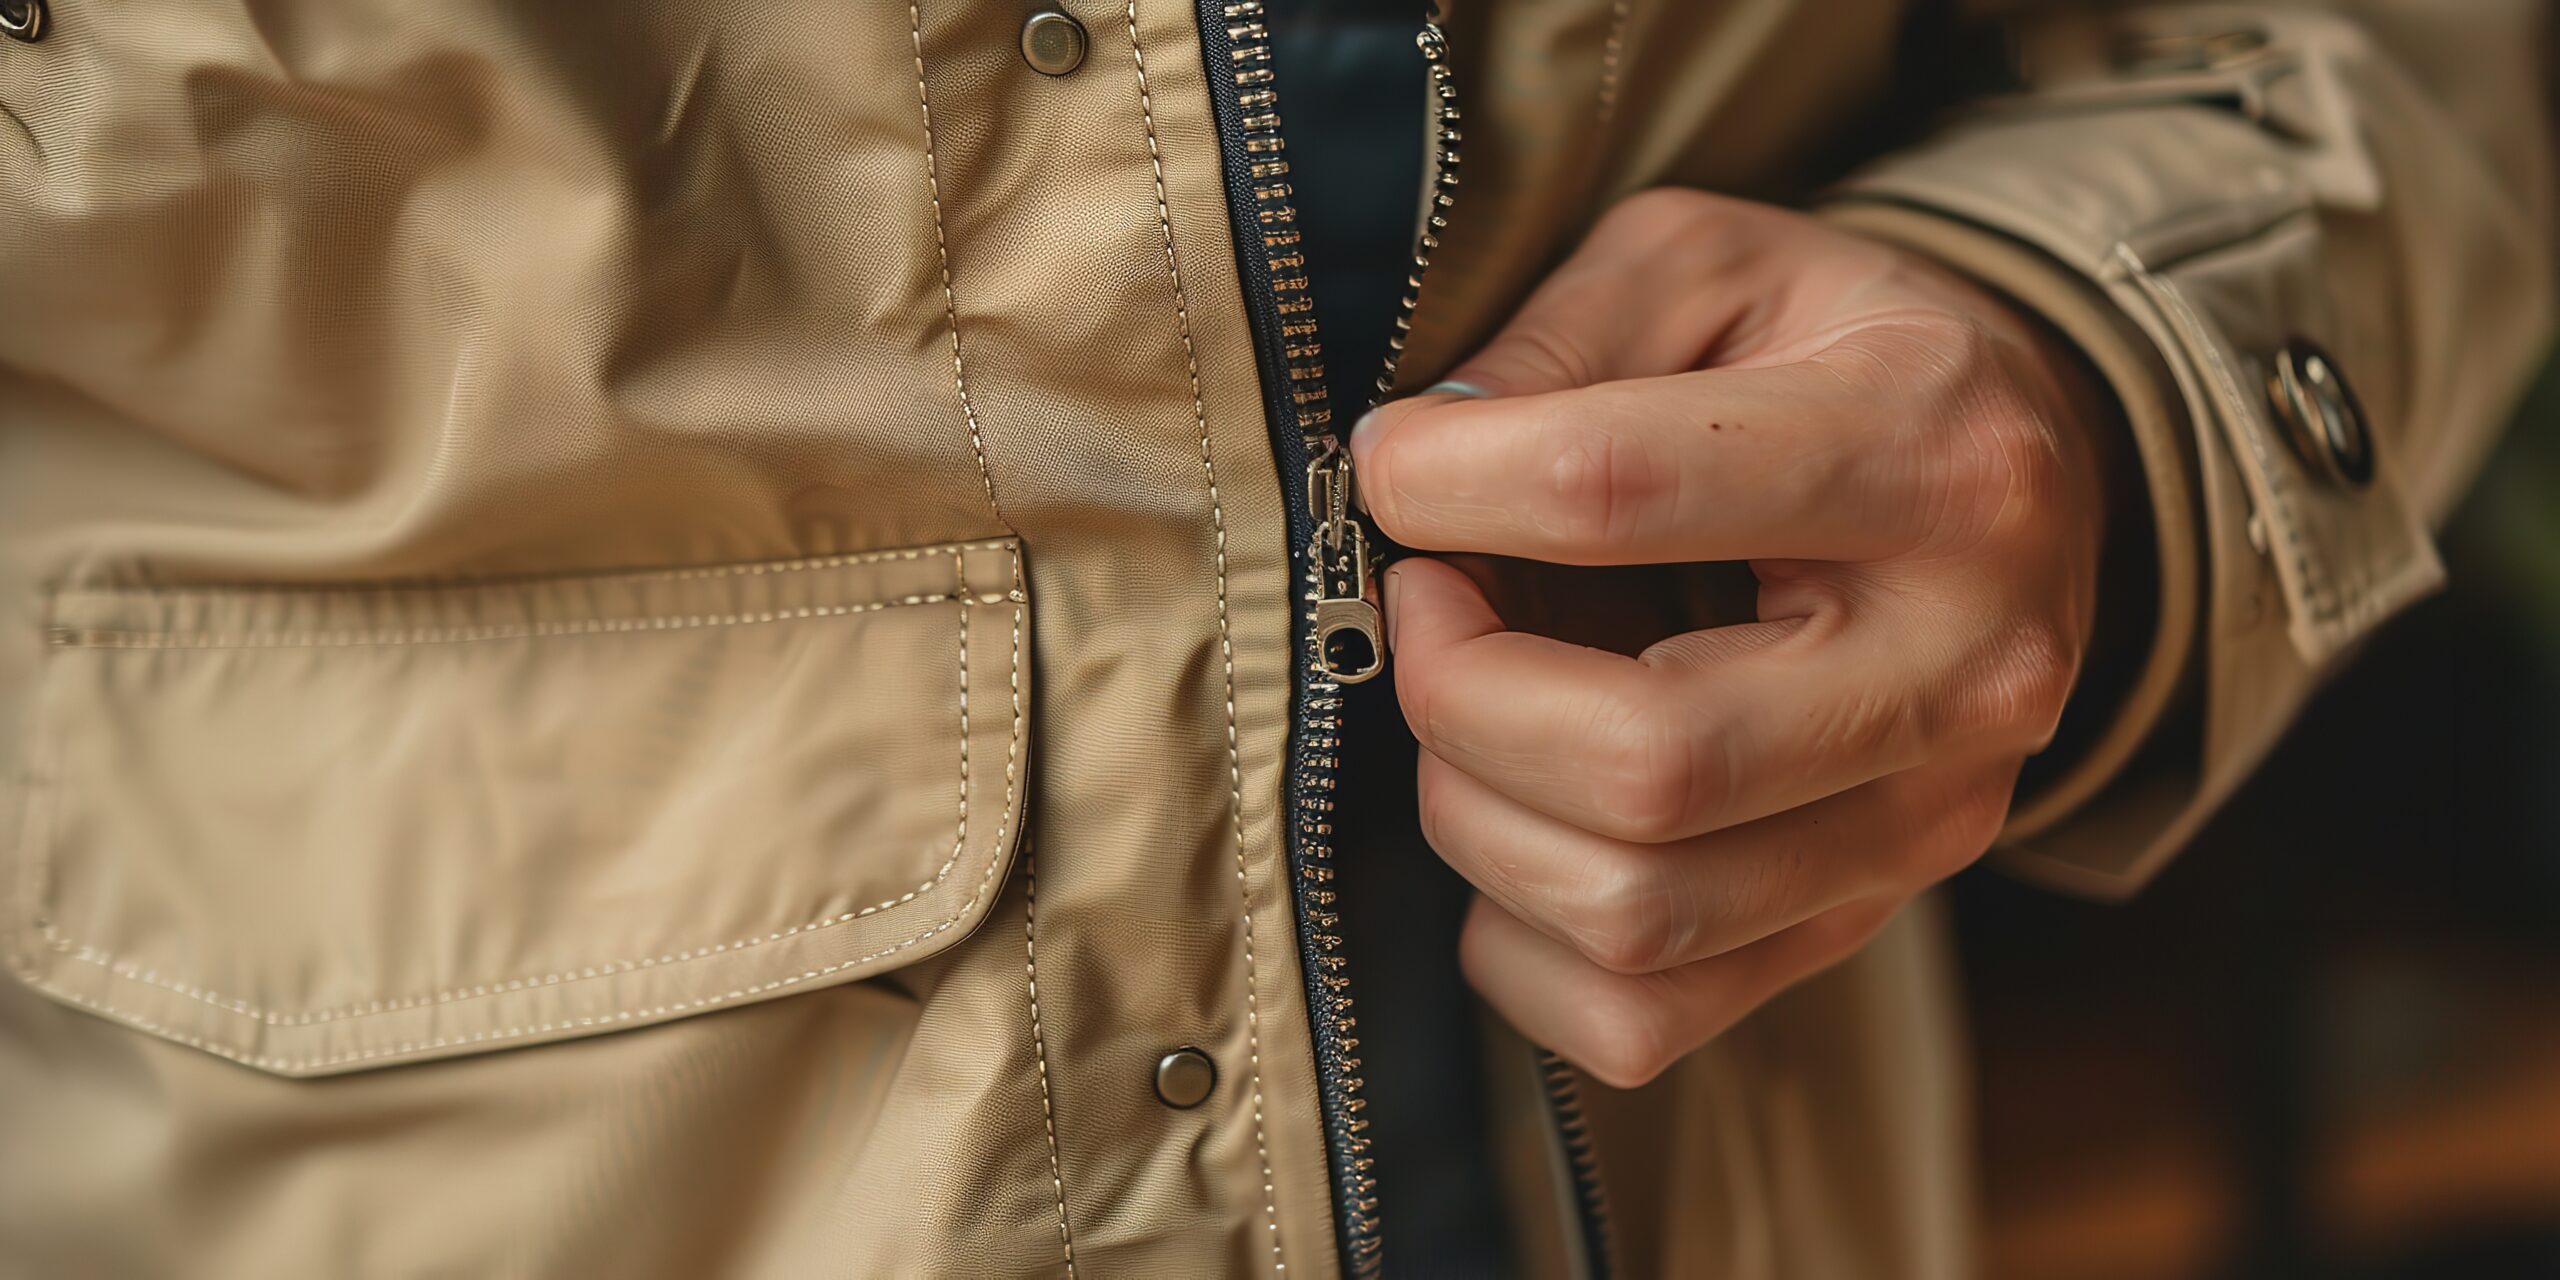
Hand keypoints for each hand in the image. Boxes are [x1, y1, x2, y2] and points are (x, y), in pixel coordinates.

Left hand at [1353, 189, 2109, 1087]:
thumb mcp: (1713, 262)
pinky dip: (1521, 943)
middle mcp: (1961, 667)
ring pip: (1635, 913)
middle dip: (1458, 693)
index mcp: (1931, 455)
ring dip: (1476, 815)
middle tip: (1428, 607)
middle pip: (1647, 764)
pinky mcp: (1867, 921)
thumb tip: (1413, 459)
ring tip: (1475, 704)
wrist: (2019, 485)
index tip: (1392, 466)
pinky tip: (1521, 822)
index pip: (1618, 493)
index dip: (1442, 484)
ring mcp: (1928, 823)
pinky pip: (1642, 1018)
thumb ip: (1559, 334)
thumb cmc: (1836, 356)